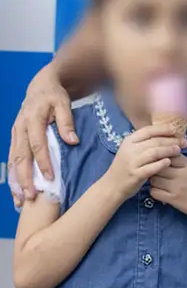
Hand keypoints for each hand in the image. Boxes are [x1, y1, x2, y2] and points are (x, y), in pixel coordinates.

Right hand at [10, 64, 78, 205]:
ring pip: (13, 162)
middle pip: (20, 157)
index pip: (37, 145)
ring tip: (20, 200)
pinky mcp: (14, 139)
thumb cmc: (55, 95)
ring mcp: (14, 135)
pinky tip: (16, 191)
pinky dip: (13, 176)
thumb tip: (73, 141)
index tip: (50, 178)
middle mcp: (20, 129)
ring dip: (15, 182)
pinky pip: (11, 160)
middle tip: (31, 197)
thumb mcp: (64, 103)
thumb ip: (67, 122)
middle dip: (24, 179)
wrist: (40, 86)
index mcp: (32, 119)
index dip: (43, 162)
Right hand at [106, 124, 181, 198]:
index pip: (148, 130)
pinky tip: (169, 162)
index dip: (163, 129)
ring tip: (178, 150)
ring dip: (168, 150)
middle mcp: (130, 149)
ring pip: (154, 152)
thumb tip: (166, 133)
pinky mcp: (135, 174)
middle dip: (171, 140)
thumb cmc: (125, 166)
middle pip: (154, 141)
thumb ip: (144, 142)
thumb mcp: (131, 150)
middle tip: (183, 142)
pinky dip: (161, 163)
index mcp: (129, 141)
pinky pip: (151, 167)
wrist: (112, 186)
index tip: (175, 130)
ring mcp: (132, 162)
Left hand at [150, 155, 186, 220]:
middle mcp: (182, 174)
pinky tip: (158, 190)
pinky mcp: (173, 199)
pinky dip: (154, 190)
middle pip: (158, 167)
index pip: (169, 155)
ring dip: (152, 180)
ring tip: (157, 181)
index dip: (162, 157)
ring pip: (154, 179)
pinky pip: (154, 192)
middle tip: (155, 172)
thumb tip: (164, 154)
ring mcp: (177, 187)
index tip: (160, 161)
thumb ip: (181, 161)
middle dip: (154, 168)